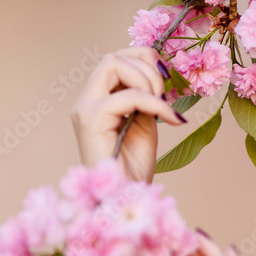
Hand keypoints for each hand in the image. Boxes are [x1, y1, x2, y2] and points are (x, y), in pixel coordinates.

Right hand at [70, 46, 185, 181]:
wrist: (124, 199)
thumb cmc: (133, 169)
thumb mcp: (144, 124)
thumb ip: (146, 99)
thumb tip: (159, 74)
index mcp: (97, 101)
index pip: (116, 60)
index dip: (144, 61)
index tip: (166, 81)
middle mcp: (86, 101)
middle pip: (112, 56)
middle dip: (147, 66)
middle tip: (164, 94)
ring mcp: (85, 109)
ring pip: (113, 63)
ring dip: (148, 81)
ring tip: (163, 106)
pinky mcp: (91, 120)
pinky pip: (129, 95)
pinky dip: (154, 103)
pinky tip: (170, 119)